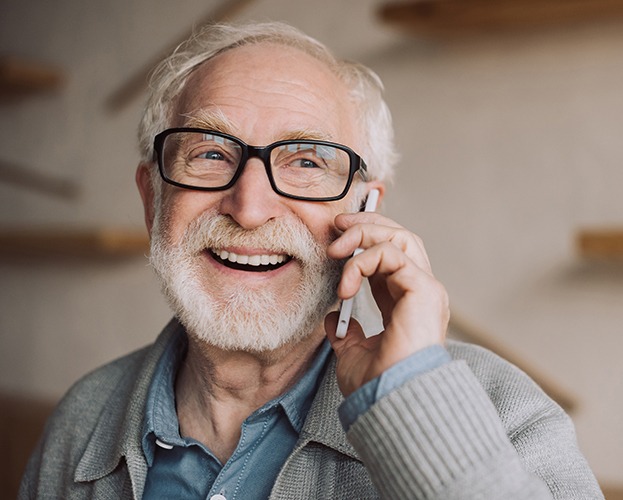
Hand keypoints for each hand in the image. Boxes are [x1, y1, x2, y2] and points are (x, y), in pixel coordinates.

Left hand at [325, 212, 448, 396]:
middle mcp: (419, 290)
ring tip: (336, 250)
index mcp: (404, 301)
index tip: (337, 238)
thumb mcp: (353, 352)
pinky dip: (363, 262)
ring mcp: (425, 288)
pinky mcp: (423, 289)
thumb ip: (346, 332)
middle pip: (400, 236)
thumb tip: (332, 319)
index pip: (390, 254)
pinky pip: (392, 255)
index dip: (364, 240)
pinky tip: (346, 285)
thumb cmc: (377, 383)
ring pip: (400, 237)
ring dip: (363, 235)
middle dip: (366, 224)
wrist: (389, 400)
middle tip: (337, 225)